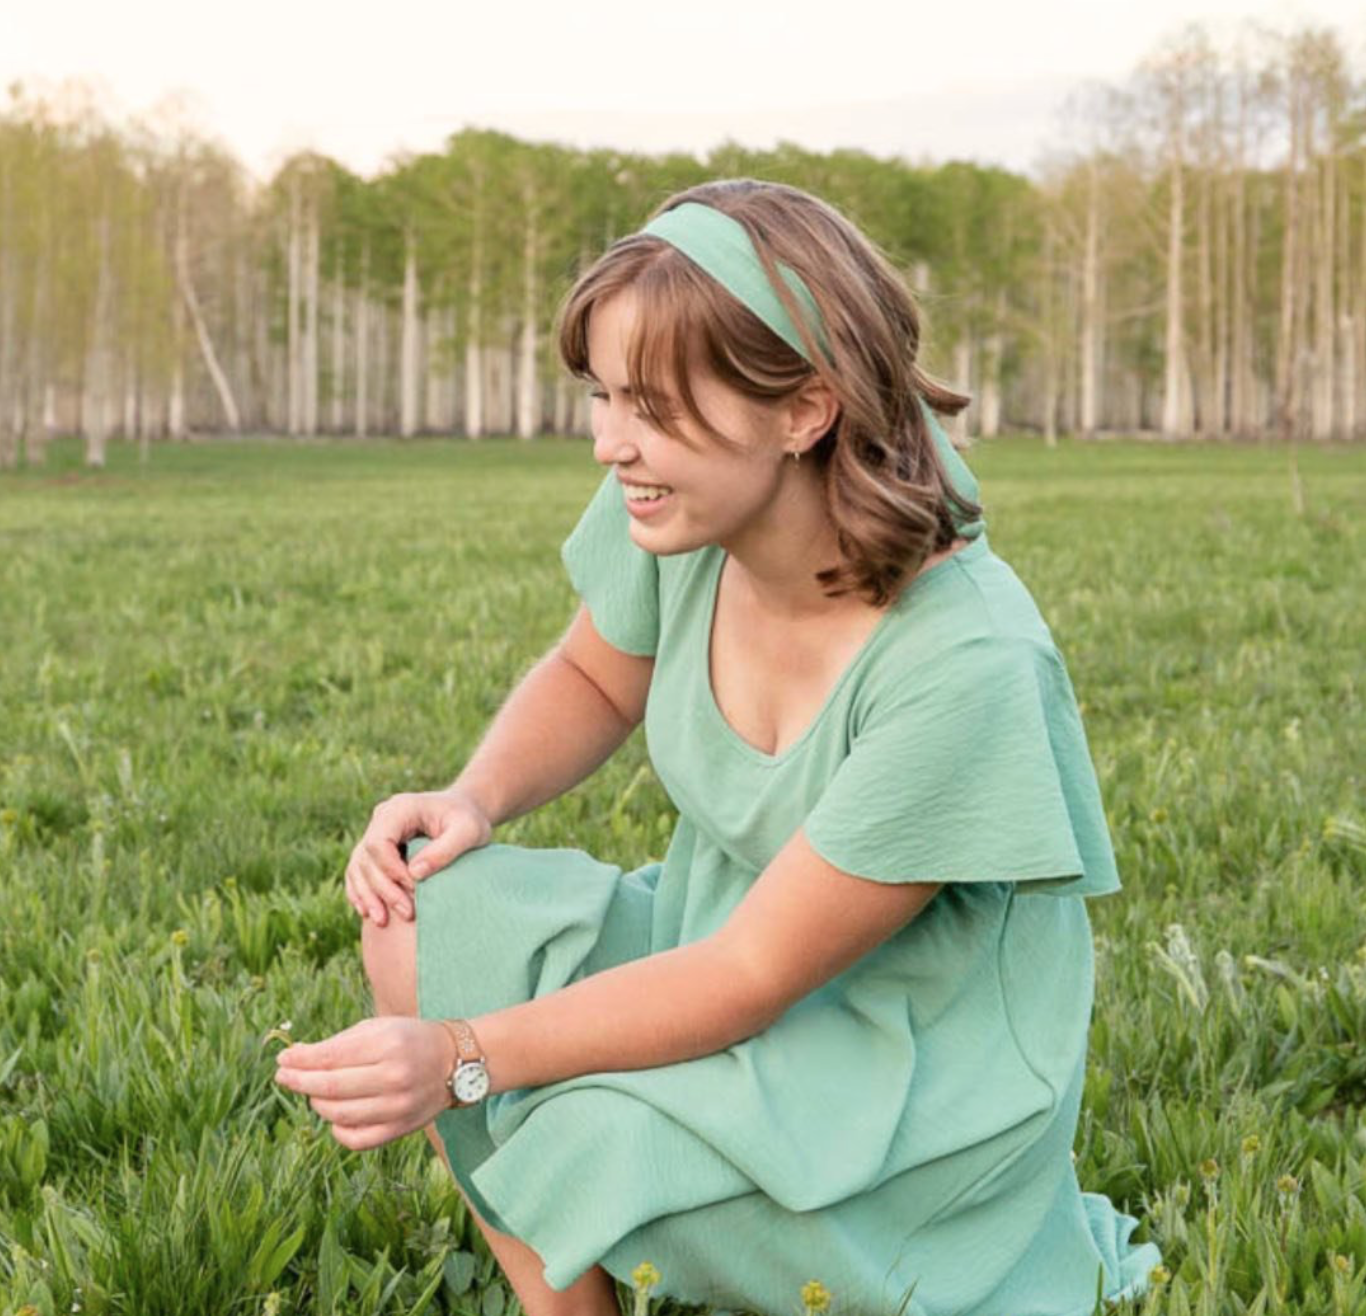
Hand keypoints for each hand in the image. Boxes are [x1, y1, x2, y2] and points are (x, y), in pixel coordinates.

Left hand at [273, 1016, 456, 1149]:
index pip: (331, 1057)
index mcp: (388, 1044)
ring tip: (314, 1092)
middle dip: (299, 1082)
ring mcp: (399, 1106)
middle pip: (330, 1087)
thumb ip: (338, 1043)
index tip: (282, 1059)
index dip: (300, 1060)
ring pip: (339, 1114)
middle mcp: (395, 1076)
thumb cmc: (408, 1040)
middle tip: (284, 1076)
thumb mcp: (378, 1029)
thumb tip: (294, 1058)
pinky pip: (356, 1139)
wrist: (454, 1062)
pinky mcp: (401, 1129)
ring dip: (317, 1103)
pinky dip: (337, 1129)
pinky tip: (336, 1115)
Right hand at [346, 786, 493, 924]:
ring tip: (382, 921)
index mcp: (399, 809)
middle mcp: (382, 818)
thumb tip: (414, 874)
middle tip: (407, 913)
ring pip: (359, 866)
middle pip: (367, 858)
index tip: (415, 889)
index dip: (392, 870)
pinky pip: (359, 871)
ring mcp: (377, 833)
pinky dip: (361, 891)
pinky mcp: (377, 849)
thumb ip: (444, 850)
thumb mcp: (469, 831)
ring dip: (367, 895)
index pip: (379, 842)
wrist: (466, 812)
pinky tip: (368, 912)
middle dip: (383, 889)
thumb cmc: (469, 820)